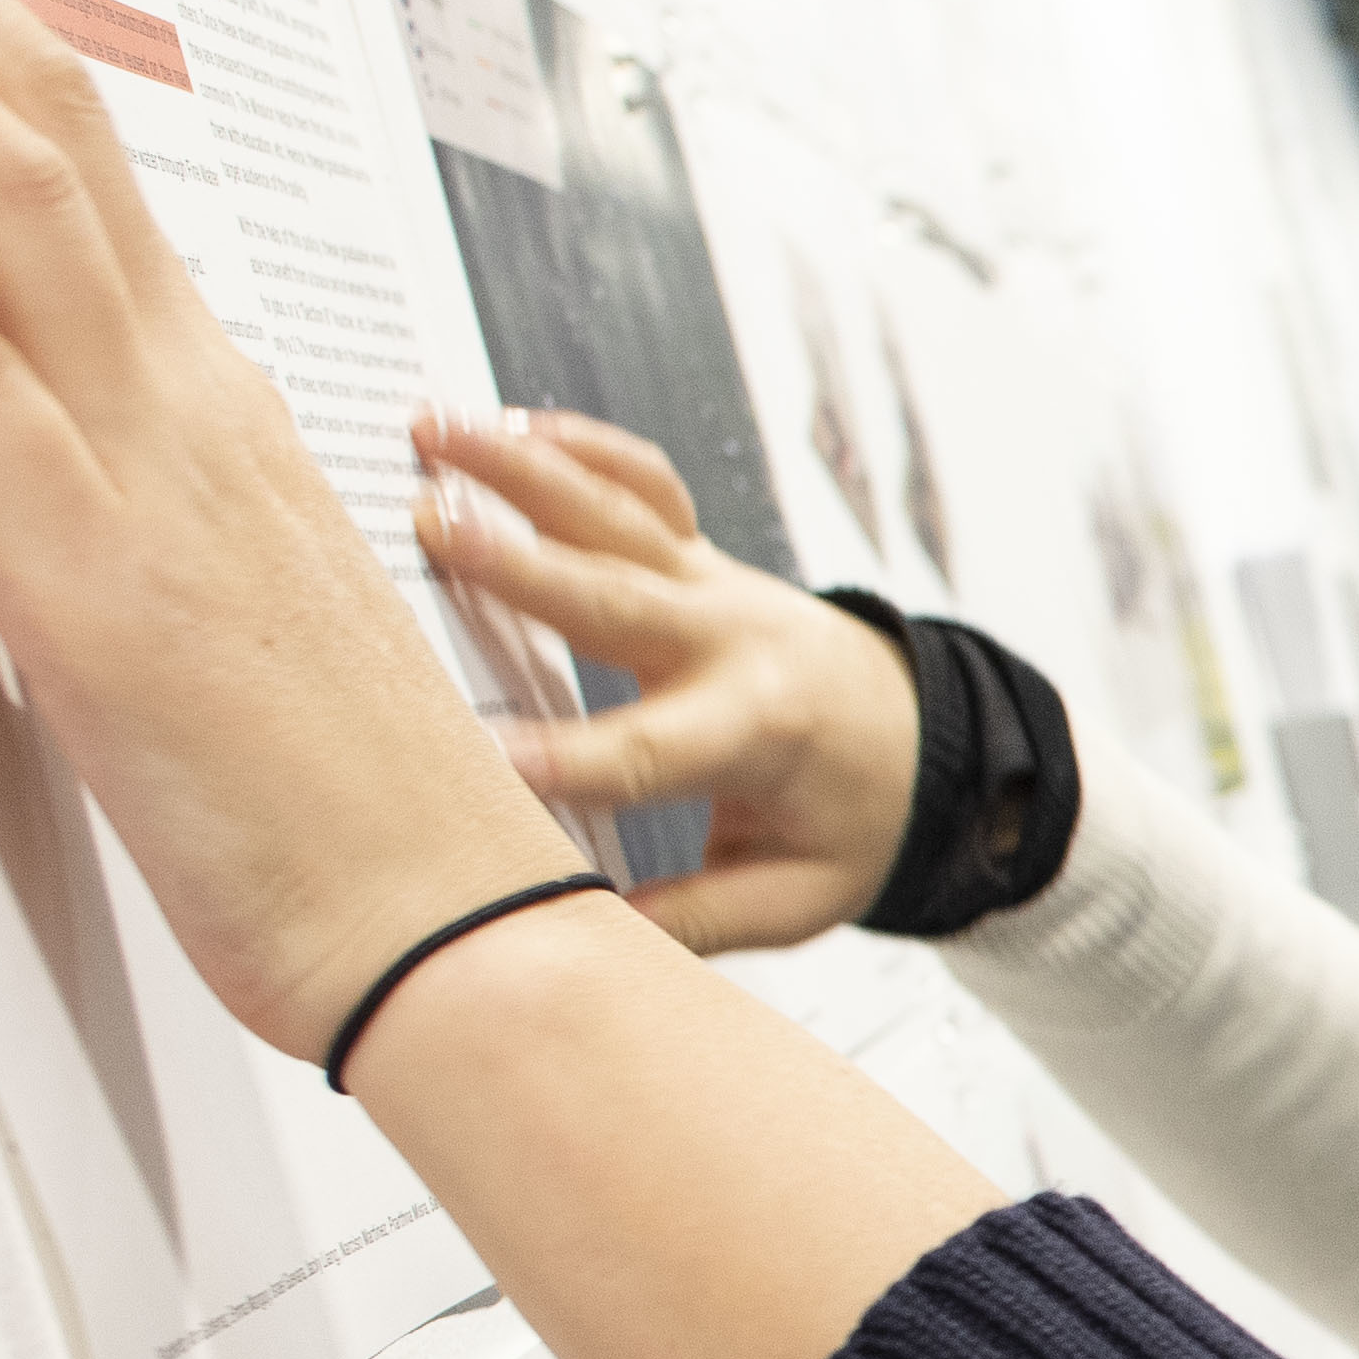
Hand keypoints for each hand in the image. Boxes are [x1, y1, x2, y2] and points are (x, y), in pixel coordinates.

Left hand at [0, 0, 570, 1055]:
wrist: (454, 931)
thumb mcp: (236, 613)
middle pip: (40, 102)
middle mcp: (190, 393)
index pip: (81, 156)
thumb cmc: (356, 812)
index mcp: (218, 405)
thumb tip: (52, 470)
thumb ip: (150, 510)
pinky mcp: (91, 560)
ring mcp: (148, 461)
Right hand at [423, 411, 920, 950]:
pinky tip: (510, 421)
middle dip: (522, 566)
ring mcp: (717, 588)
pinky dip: (585, 448)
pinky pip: (647, 488)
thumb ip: (698, 918)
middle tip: (431, 529)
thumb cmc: (855, 821)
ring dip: (524, 472)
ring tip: (435, 432)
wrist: (927, 742)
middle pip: (617, 601)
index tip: (482, 755)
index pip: (647, 751)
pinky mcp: (703, 558)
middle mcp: (733, 644)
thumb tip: (590, 937)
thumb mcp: (799, 894)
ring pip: (619, 517)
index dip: (565, 757)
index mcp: (757, 732)